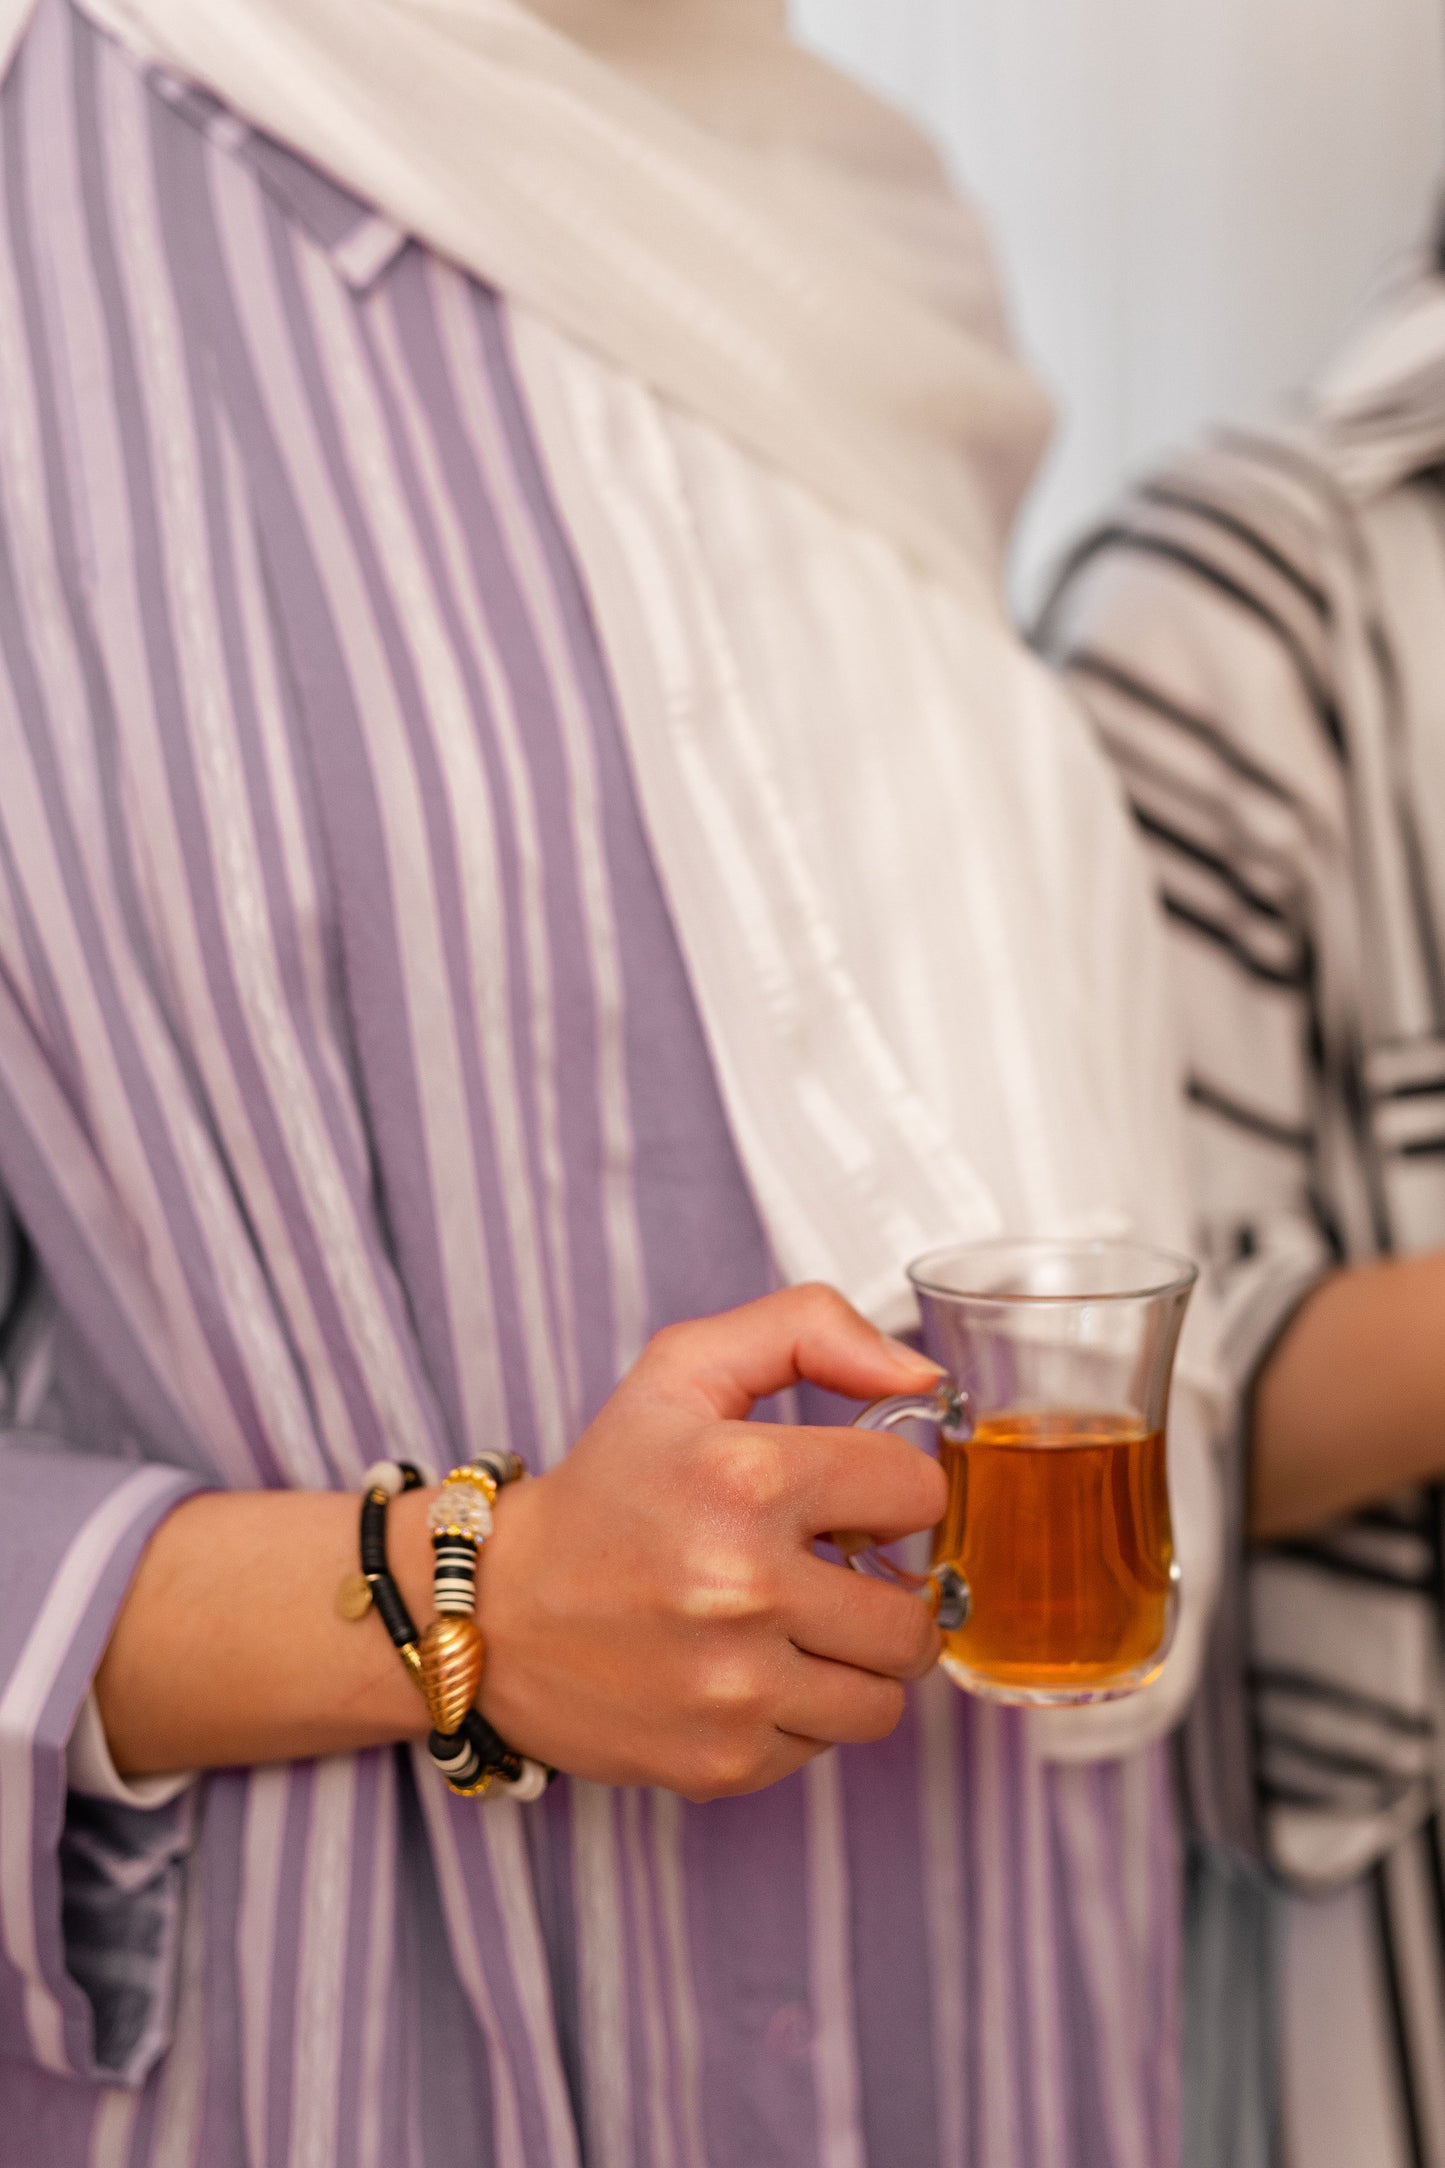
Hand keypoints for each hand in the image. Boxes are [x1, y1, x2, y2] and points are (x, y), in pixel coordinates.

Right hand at [475, 1285, 947, 1799]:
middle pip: (914, 1616)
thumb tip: (922, 1375)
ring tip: (798, 1626)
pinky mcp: (721, 1762)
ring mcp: (732, 1687)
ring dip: (856, 1661)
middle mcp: (742, 1586)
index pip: (917, 1493)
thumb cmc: (605, 1488)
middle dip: (886, 1590)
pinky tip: (749, 1671)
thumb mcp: (685, 1370)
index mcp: (743, 1477)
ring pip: (887, 1694)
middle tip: (832, 1572)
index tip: (848, 1500)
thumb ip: (809, 1330)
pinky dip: (804, 1712)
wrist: (493, 1610)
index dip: (891, 1492)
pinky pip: (828, 1744)